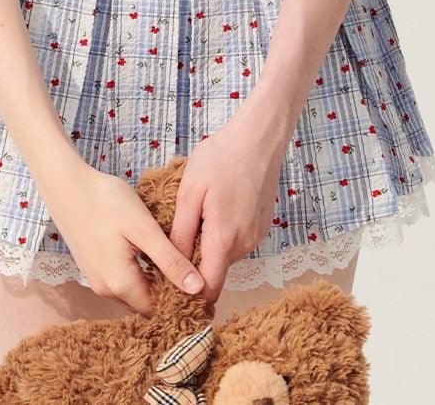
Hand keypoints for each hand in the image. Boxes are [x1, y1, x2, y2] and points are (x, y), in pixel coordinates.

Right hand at [40, 161, 205, 314]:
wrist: (66, 184)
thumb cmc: (105, 201)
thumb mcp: (143, 228)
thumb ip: (170, 260)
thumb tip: (197, 288)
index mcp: (120, 284)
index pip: (158, 310)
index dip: (182, 303)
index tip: (203, 292)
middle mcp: (106, 290)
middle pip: (145, 304)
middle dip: (169, 294)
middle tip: (194, 275)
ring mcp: (97, 280)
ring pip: (135, 293)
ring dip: (155, 284)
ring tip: (177, 264)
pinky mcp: (93, 267)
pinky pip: (123, 281)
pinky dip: (140, 275)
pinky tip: (152, 256)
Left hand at [168, 97, 294, 305]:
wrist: (258, 139)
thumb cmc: (220, 159)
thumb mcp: (190, 192)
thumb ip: (181, 233)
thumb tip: (173, 267)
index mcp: (223, 239)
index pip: (209, 289)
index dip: (190, 295)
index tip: (172, 288)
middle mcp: (244, 245)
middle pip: (216, 271)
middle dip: (196, 264)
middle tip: (178, 239)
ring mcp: (256, 236)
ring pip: (226, 256)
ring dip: (210, 246)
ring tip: (198, 216)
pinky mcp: (262, 227)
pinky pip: (238, 241)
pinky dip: (224, 234)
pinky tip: (217, 209)